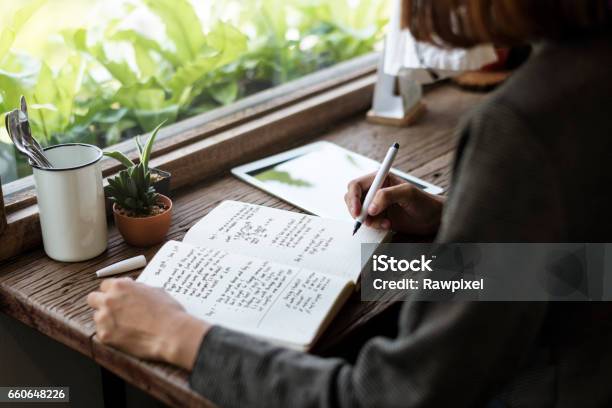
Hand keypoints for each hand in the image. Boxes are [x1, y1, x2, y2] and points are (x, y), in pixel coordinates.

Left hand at [87, 277, 209, 369]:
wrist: (171, 333)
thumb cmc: (167, 311)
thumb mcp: (154, 290)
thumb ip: (137, 289)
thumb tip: (132, 290)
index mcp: (121, 286)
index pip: (105, 285)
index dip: (113, 291)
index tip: (118, 297)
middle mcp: (109, 300)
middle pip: (93, 298)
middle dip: (102, 303)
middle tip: (114, 310)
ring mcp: (105, 318)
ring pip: (97, 317)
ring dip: (107, 319)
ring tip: (125, 325)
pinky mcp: (105, 336)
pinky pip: (102, 333)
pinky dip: (112, 334)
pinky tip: (126, 335)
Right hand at [344, 173, 444, 235]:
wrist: (433, 218)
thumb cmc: (424, 202)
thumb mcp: (407, 194)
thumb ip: (387, 196)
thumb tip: (370, 207)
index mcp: (380, 178)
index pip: (356, 185)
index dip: (353, 198)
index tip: (358, 211)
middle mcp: (375, 190)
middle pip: (352, 198)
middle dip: (356, 210)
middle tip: (364, 220)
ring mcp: (376, 204)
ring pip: (358, 212)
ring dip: (368, 220)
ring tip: (385, 223)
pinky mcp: (379, 217)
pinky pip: (367, 222)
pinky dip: (374, 226)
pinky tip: (388, 225)